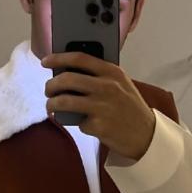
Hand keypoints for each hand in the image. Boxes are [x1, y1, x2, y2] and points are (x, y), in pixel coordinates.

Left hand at [41, 50, 155, 160]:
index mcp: (112, 72)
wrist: (146, 135)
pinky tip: (84, 124)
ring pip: (63, 101)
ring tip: (51, 107)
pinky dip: (77, 123)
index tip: (45, 61)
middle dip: (50, 85)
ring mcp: (102, 106)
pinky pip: (76, 122)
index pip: (80, 58)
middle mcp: (106, 87)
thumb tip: (68, 72)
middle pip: (66, 79)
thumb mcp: (121, 84)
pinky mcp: (98, 126)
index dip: (58, 58)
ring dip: (51, 104)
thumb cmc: (130, 107)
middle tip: (48, 90)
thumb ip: (100, 76)